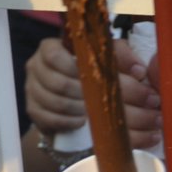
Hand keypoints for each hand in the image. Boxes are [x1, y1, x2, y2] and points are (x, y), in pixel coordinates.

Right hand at [26, 38, 161, 148]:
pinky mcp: (33, 111)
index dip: (75, 68)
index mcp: (51, 48)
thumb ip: (121, 57)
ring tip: (95, 114)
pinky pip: (49, 119)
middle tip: (109, 103)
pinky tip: (82, 123)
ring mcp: (32, 90)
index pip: (55, 54)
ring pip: (55, 102)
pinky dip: (68, 122)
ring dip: (79, 110)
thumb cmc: (88, 74)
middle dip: (86, 95)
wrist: (70, 102)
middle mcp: (37, 67)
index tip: (99, 79)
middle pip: (58, 83)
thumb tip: (139, 71)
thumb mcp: (104, 60)